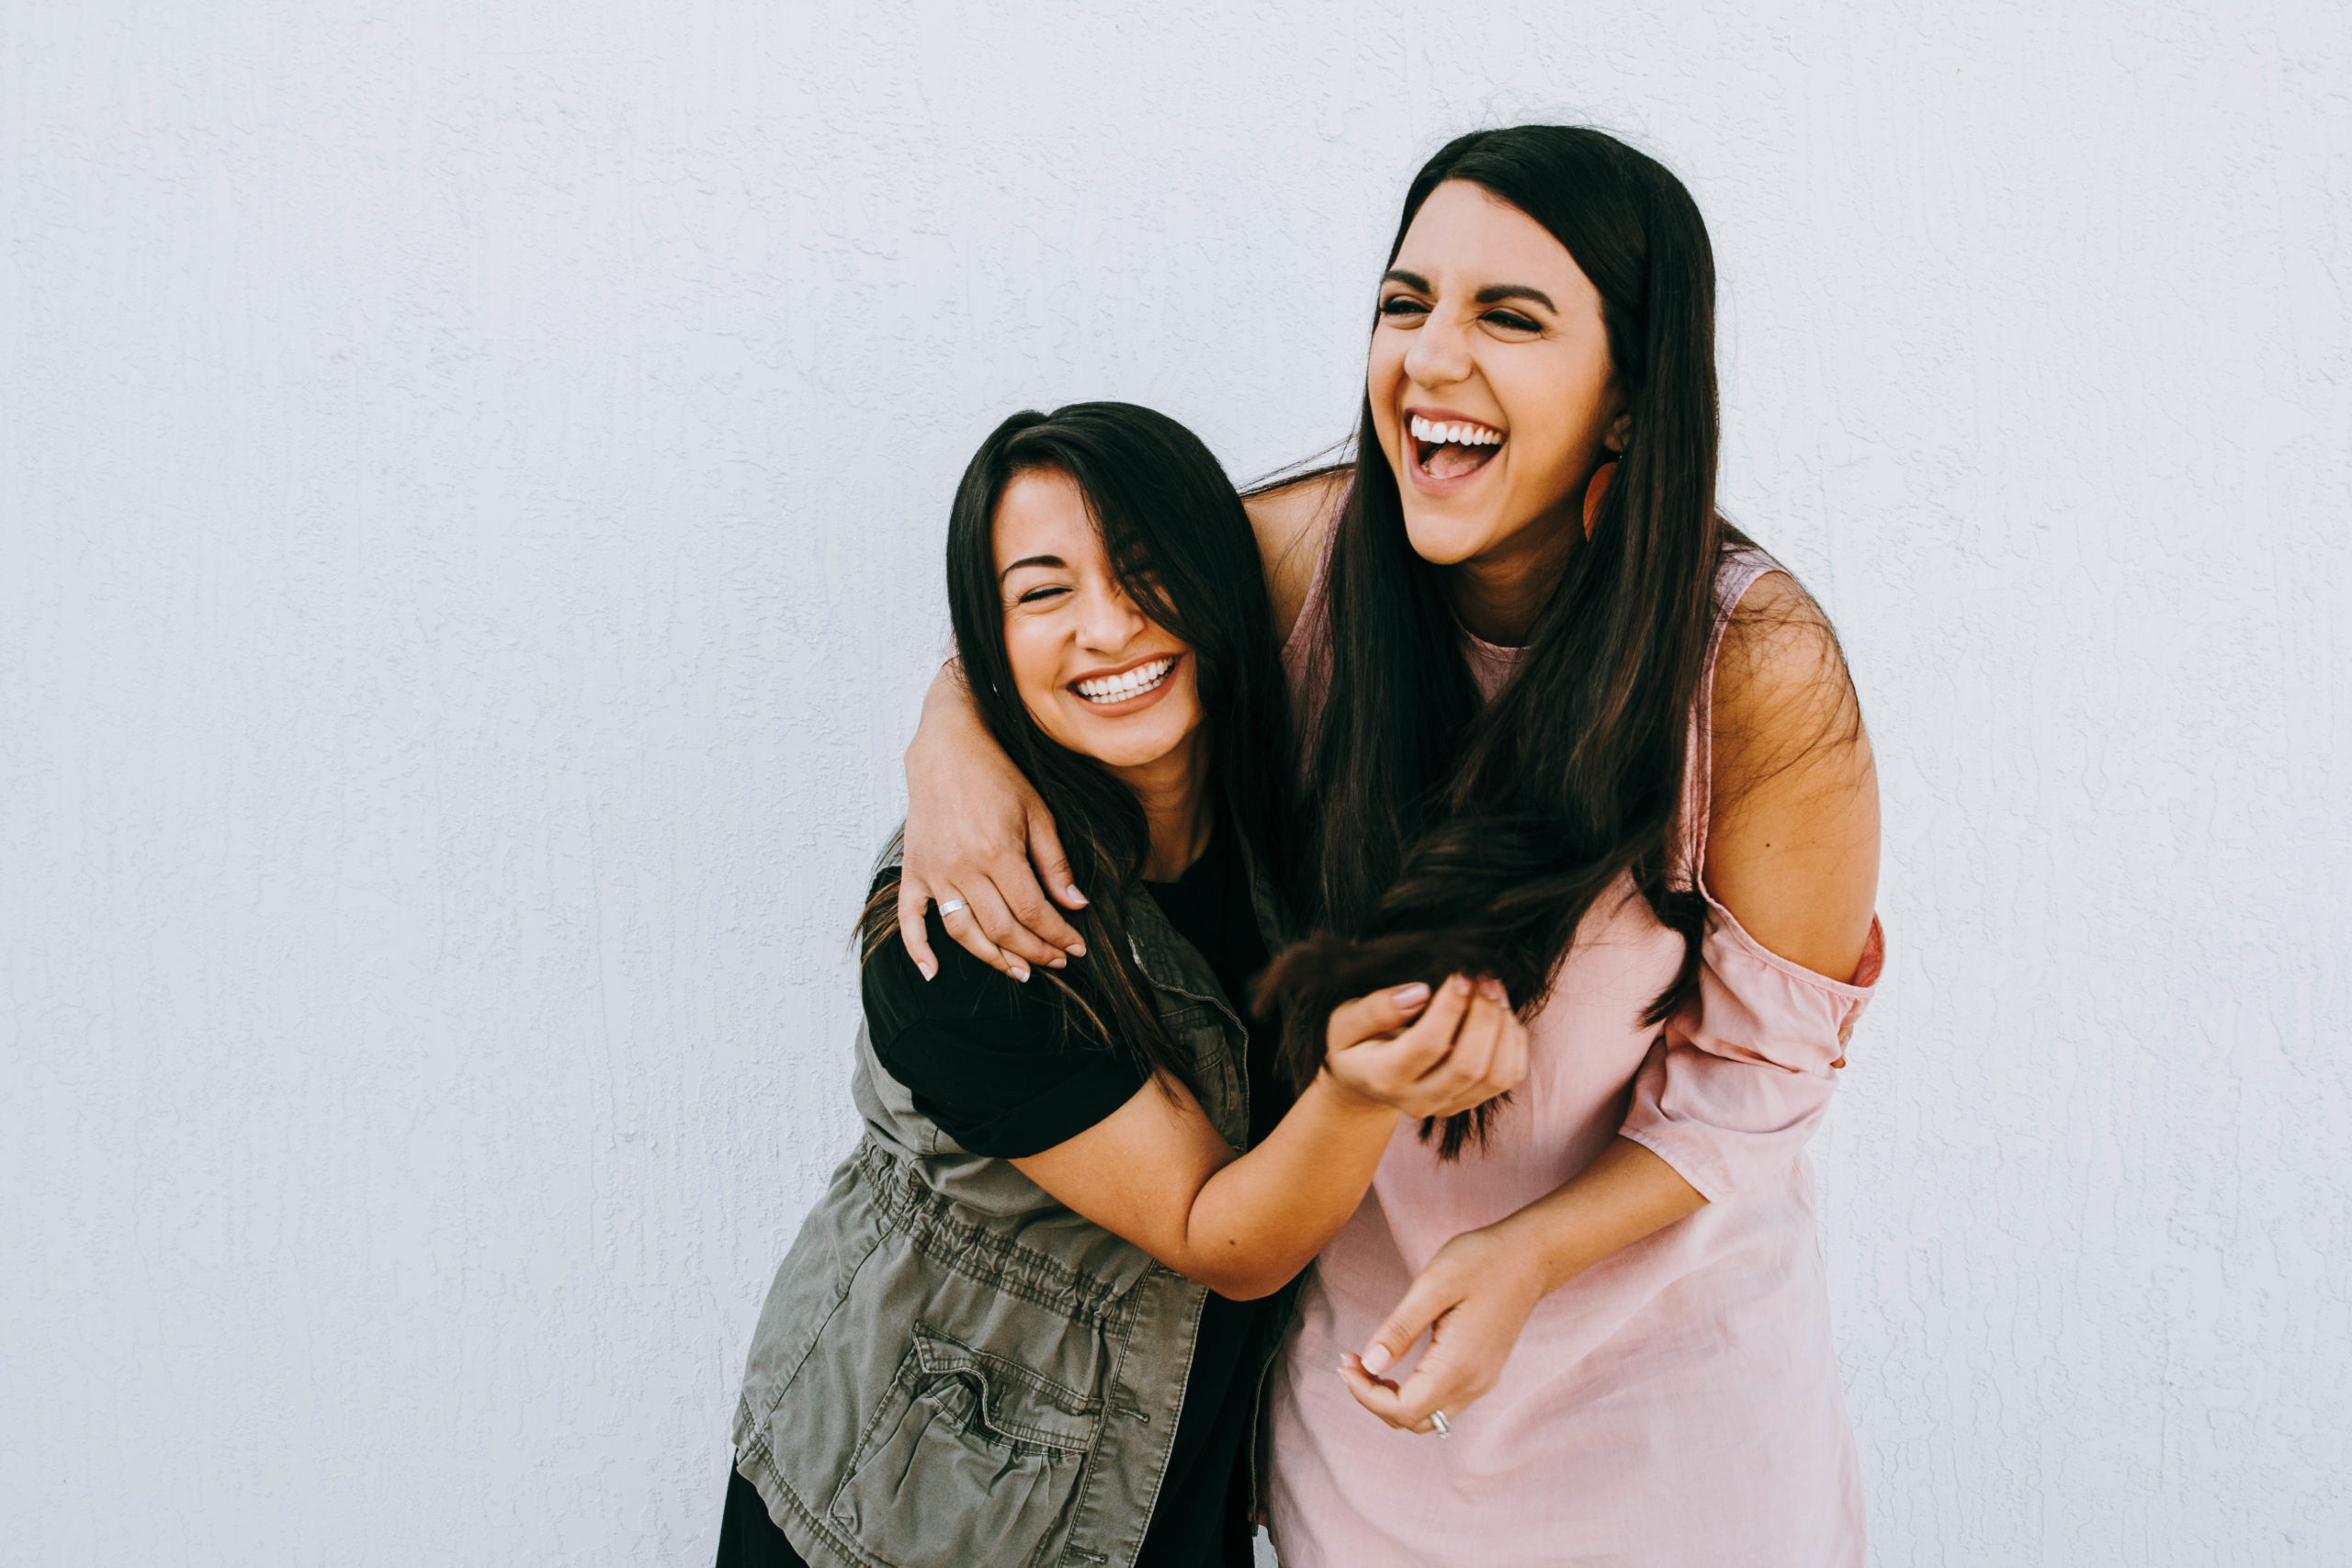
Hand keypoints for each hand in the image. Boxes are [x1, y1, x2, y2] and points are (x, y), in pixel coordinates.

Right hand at [898, 666, 1087, 979]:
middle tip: (1054, 962)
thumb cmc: (996, 775)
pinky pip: (910, 918)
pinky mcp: (914, 869)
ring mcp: (935, 871)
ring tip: (1018, 971)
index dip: (1058, 936)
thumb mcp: (1038, 813)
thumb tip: (1075, 905)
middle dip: (1034, 952)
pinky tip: (933, 971)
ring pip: (964, 932)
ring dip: (992, 959)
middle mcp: (964, 866)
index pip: (1033, 912)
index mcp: (999, 851)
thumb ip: (1055, 863)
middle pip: (1002, 929)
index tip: (1075, 948)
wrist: (947, 747)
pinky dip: (918, 949)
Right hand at [1323, 975, 1528, 1119]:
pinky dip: (1513, 1042)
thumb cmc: (1355, 1043)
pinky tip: (1500, 1015)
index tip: (1460, 975)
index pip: (1429, 1045)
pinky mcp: (1470, 1101)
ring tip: (1494, 991)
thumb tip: (1419, 993)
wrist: (1364, 1083)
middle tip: (1484, 978)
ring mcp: (1448, 1106)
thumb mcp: (1345, 1021)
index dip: (1451, 1007)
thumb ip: (1375, 1009)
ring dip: (1504, 1027)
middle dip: (1485, 1015)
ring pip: (1496, 1074)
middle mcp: (1419, 1099)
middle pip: (1469, 1065)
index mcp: (1384, 1077)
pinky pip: (1508, 1076)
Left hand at [1337, 1225, 1541, 1434]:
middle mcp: (1473, 1383)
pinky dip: (1412, 1395)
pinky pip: (1441, 1402)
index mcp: (1458, 1365)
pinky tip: (1395, 1367)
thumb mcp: (1433, 1285)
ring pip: (1428, 1417)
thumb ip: (1400, 1329)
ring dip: (1392, 1400)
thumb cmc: (1481, 1261)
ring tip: (1367, 1365)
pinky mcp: (1483, 1374)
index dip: (1365, 1395)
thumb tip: (1371, 1364)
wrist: (1529, 1256)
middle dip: (1373, 1400)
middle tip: (1350, 1363)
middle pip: (1412, 1421)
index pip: (1403, 1409)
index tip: (1345, 1363)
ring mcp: (1481, 1382)